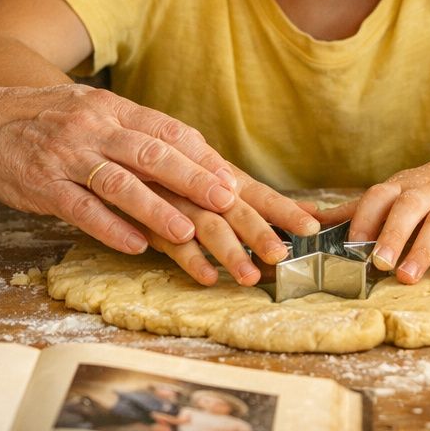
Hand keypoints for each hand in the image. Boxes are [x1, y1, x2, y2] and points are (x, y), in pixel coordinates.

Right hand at [0, 81, 317, 253]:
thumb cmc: (47, 122)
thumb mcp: (95, 115)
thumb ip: (137, 135)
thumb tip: (192, 158)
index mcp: (114, 110)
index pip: (169, 132)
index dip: (204, 158)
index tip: (238, 183)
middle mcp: (95, 127)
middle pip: (153, 153)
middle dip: (194, 178)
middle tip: (229, 202)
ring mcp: (67, 155)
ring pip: (120, 181)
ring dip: (156, 207)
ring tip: (188, 231)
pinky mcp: (41, 184)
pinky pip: (80, 207)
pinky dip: (109, 227)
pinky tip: (134, 245)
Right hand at [140, 172, 318, 286]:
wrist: (115, 154)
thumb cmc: (178, 176)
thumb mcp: (218, 181)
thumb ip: (261, 199)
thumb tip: (314, 209)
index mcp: (223, 177)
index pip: (259, 193)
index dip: (285, 209)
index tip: (311, 226)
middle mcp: (202, 188)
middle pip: (235, 210)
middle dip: (259, 233)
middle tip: (280, 255)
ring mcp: (175, 203)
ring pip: (205, 226)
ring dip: (228, 252)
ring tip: (249, 275)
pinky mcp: (148, 221)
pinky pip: (168, 242)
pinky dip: (189, 259)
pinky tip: (207, 276)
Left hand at [325, 157, 429, 283]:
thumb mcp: (395, 191)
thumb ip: (356, 210)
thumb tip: (309, 220)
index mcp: (402, 187)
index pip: (379, 197)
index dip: (364, 219)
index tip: (350, 245)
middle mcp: (428, 192)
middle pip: (408, 208)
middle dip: (393, 234)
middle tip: (379, 263)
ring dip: (422, 250)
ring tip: (407, 276)